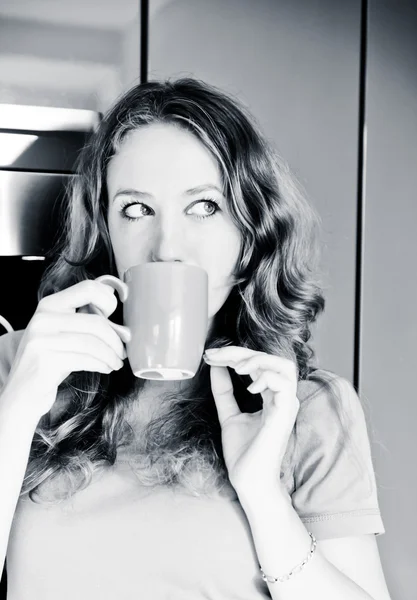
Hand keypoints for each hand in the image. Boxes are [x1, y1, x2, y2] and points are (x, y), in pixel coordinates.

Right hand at [2, 279, 130, 421]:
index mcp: (49, 305)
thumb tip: (115, 310)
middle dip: (115, 339)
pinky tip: (106, 368)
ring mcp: (42, 339)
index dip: (108, 301)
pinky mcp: (46, 360)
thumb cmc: (48, 363)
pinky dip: (102, 364)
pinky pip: (86, 359)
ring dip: (111, 355)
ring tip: (116, 363)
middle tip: (121, 351)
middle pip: (95, 322)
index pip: (88, 289)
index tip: (115, 317)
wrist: (21, 394)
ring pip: (93, 342)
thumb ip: (82, 320)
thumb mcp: (62, 334)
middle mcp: (44, 318)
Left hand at [204, 346, 298, 497]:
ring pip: (283, 366)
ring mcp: (286, 405)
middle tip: (216, 354)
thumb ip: (224, 391)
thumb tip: (215, 366)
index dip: (234, 354)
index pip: (258, 364)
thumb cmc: (243, 453)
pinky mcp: (284, 414)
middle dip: (242, 351)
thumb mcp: (228, 414)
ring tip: (236, 367)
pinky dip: (266, 378)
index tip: (210, 355)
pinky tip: (249, 386)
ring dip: (257, 360)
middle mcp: (282, 397)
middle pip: (271, 358)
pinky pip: (283, 384)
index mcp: (271, 396)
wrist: (249, 481)